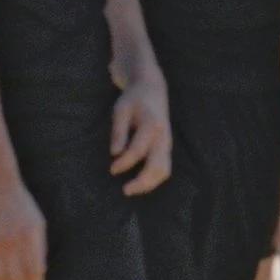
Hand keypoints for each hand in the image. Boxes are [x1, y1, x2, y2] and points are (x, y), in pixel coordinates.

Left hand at [111, 74, 170, 197]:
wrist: (152, 89)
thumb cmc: (133, 99)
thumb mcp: (121, 110)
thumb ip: (118, 131)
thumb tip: (114, 153)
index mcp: (151, 125)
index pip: (137, 150)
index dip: (124, 163)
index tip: (111, 169)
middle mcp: (163, 136)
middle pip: (158, 166)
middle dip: (142, 182)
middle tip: (125, 190)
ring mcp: (167, 143)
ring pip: (164, 170)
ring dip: (150, 184)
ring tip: (132, 189)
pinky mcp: (167, 147)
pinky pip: (165, 168)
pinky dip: (154, 179)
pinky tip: (139, 182)